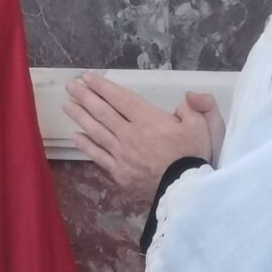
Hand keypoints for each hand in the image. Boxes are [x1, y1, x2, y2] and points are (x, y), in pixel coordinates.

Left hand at [66, 75, 222, 205]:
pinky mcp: (119, 173)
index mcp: (149, 120)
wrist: (187, 193)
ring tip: (67, 105)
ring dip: (80, 116)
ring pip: (96, 131)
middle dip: (85, 97)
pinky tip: (76, 136)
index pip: (121, 98)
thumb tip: (187, 95)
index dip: (103, 87)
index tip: (88, 78)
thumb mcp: (205, 126)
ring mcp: (122, 155)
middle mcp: (130, 134)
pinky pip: (98, 156)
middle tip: (70, 87)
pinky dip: (86, 144)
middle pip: (102, 112)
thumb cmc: (195, 157)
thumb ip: (198, 105)